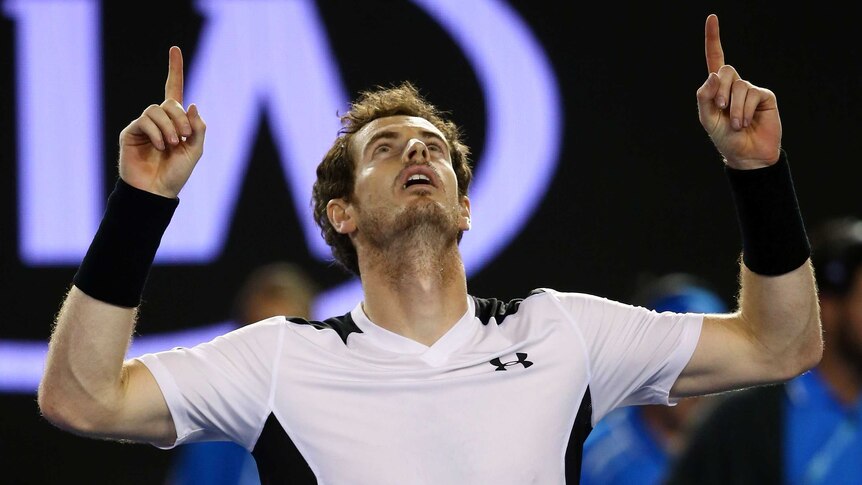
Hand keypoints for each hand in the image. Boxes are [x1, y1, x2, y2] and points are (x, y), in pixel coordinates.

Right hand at [118, 46, 205, 197]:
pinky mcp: (130, 132)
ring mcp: (143, 125)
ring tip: (171, 145)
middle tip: (183, 138)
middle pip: (170, 103)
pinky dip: (156, 133)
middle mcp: (158, 120)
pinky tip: (160, 147)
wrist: (156, 191)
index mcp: (175, 121)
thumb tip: (192, 104)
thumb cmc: (176, 174)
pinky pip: (145, 121)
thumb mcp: (195, 151)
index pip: (174, 89)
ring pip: (156, 110)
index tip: (174, 49)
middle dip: (181, 119)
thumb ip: (197, 129)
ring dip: (169, 127)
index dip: (175, 69)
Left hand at [696, 14, 780, 168]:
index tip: (712, 18)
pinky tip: (745, 123)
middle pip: (725, 70)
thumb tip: (713, 74)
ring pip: (738, 85)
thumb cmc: (725, 138)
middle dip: (719, 90)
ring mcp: (750, 89)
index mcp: (717, 88)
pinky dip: (744, 110)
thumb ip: (704, 97)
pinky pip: (751, 94)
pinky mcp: (765, 96)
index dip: (713, 39)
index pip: (715, 59)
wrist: (746, 154)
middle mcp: (734, 85)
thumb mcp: (707, 119)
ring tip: (736, 124)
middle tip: (721, 109)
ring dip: (734, 108)